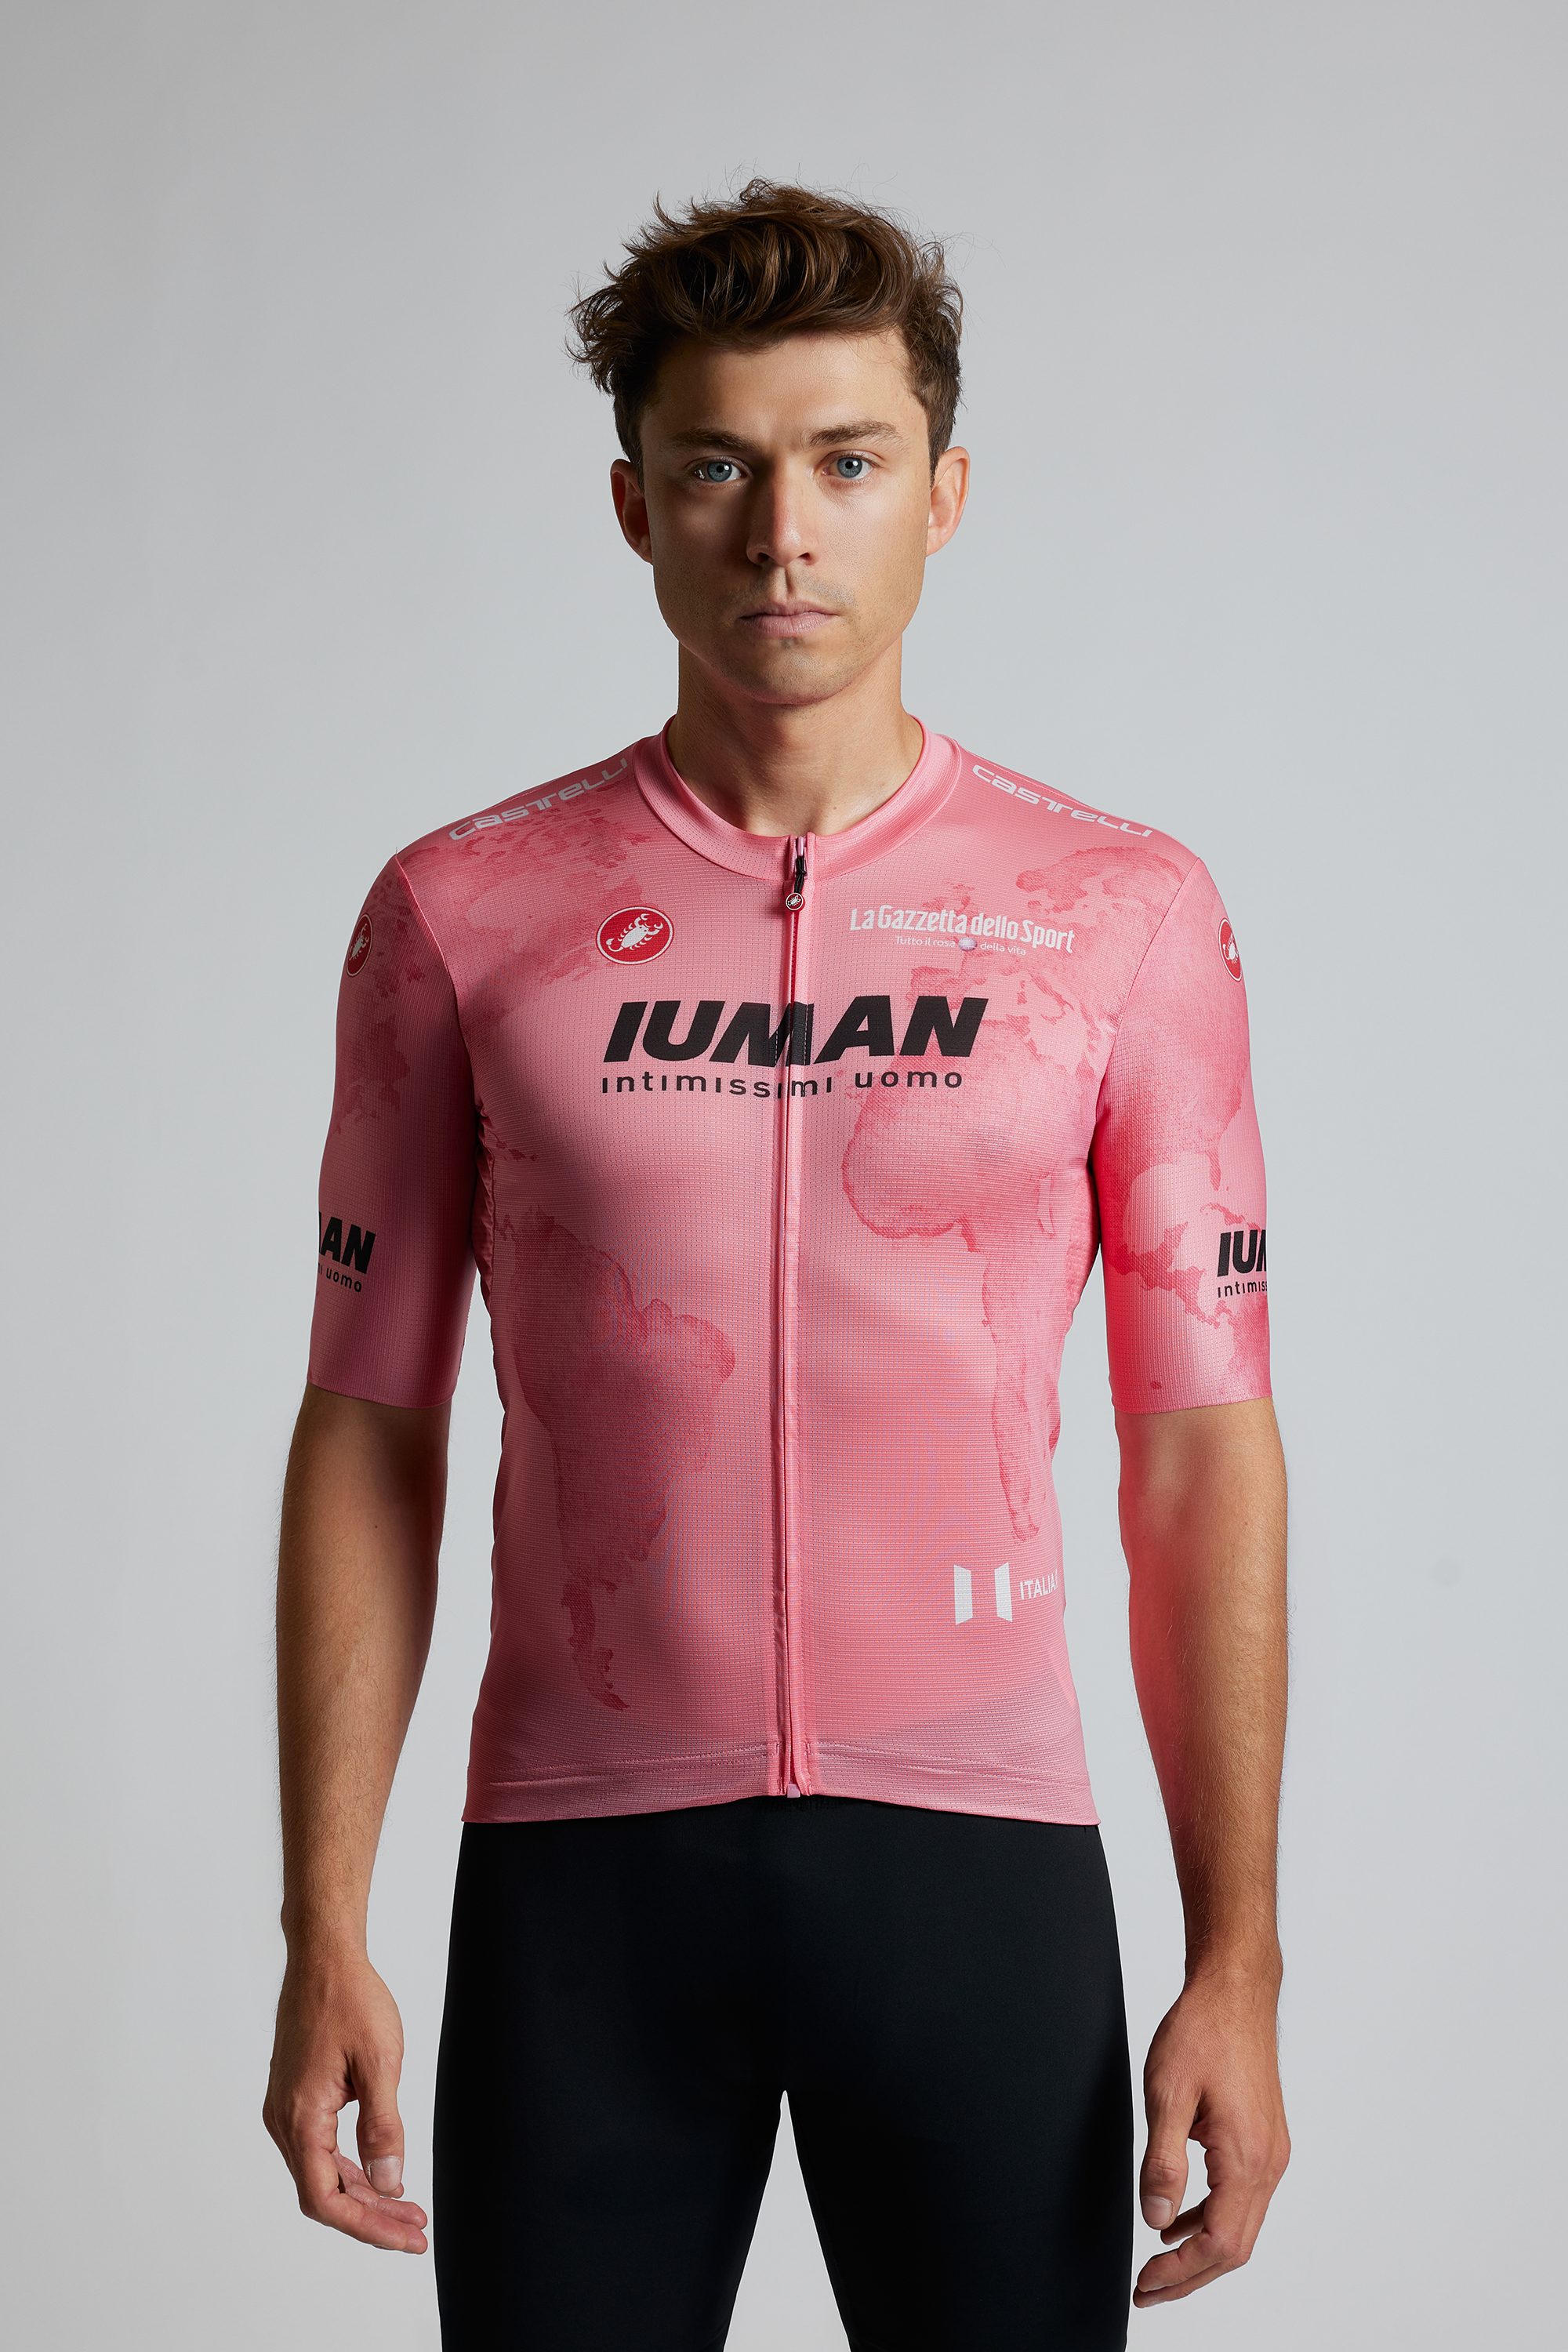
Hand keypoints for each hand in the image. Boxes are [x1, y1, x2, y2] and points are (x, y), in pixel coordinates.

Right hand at [263, 1948, 428, 2253]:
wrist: (324, 1958)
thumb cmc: (351, 1999)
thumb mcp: (381, 2062)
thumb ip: (383, 2127)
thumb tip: (388, 2183)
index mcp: (301, 2116)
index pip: (325, 2198)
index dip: (367, 2227)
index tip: (406, 2238)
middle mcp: (284, 2120)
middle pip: (323, 2193)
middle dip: (371, 2218)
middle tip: (416, 2230)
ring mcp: (286, 2110)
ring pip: (321, 2174)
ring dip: (363, 2195)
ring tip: (408, 2209)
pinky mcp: (295, 2099)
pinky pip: (320, 2150)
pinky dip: (350, 2168)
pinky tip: (381, 2173)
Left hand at [1133, 1964, 1288, 2306]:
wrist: (1235, 1991)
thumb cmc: (1203, 2031)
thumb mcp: (1167, 2094)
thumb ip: (1163, 2162)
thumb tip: (1157, 2218)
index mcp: (1247, 2157)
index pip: (1219, 2244)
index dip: (1181, 2273)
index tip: (1145, 2283)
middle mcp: (1268, 2162)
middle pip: (1236, 2248)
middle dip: (1190, 2276)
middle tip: (1147, 2289)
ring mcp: (1271, 2152)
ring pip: (1241, 2226)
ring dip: (1200, 2251)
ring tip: (1158, 2264)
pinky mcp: (1264, 2140)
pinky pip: (1241, 2198)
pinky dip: (1210, 2219)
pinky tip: (1179, 2217)